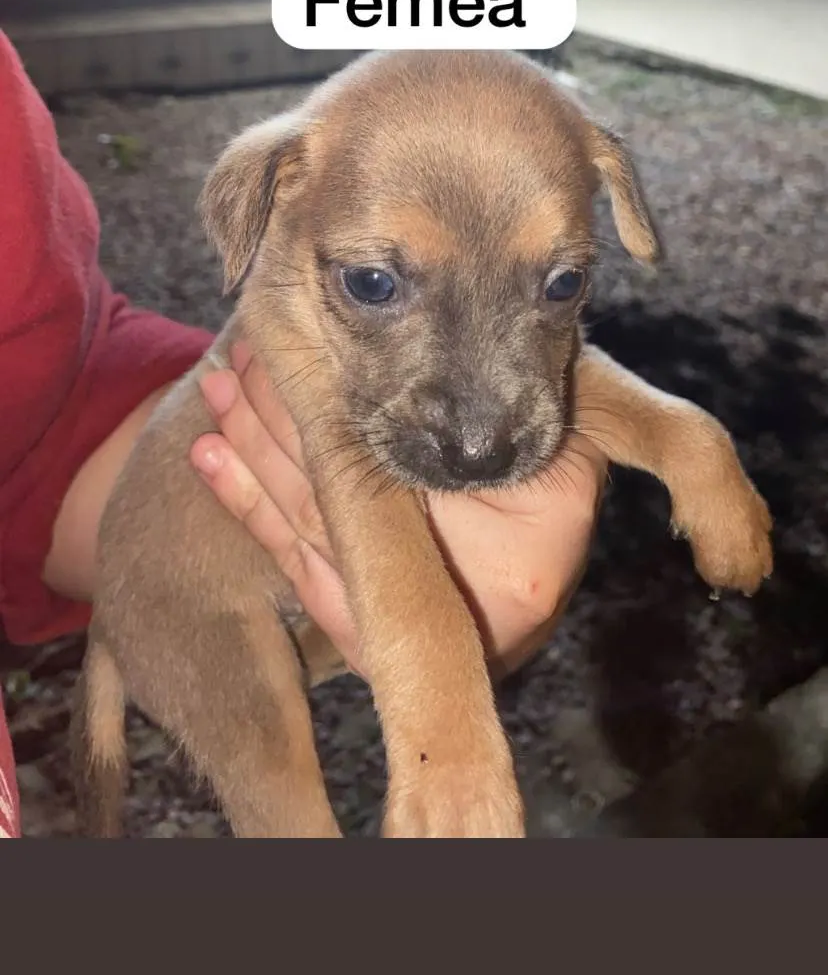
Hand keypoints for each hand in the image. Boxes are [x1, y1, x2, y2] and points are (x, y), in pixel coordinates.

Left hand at [190, 343, 605, 680]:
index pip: (402, 475)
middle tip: (243, 358)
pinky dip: (246, 506)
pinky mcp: (347, 629)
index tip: (306, 345)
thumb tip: (481, 361)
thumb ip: (538, 431)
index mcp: (505, 560)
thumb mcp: (568, 481)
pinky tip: (209, 459)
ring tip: (220, 391)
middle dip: (283, 421)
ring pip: (304, 523)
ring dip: (254, 452)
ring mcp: (383, 622)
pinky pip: (288, 560)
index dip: (344, 410)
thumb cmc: (551, 528)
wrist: (518, 618)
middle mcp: (434, 598)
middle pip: (338, 495)